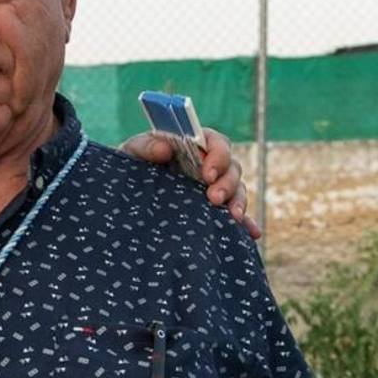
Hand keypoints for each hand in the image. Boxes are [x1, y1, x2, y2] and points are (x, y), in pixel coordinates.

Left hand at [119, 128, 259, 239]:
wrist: (125, 188)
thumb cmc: (133, 162)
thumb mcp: (134, 150)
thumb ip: (146, 146)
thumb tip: (164, 149)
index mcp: (195, 145)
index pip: (217, 143)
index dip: (218, 156)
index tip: (207, 174)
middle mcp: (209, 164)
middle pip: (232, 168)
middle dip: (227, 183)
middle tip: (213, 198)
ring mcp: (213, 186)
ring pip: (237, 190)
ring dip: (238, 202)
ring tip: (232, 218)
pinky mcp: (213, 208)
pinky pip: (235, 214)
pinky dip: (246, 223)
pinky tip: (252, 233)